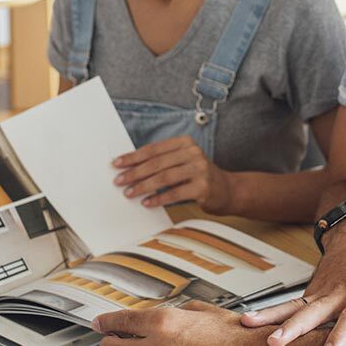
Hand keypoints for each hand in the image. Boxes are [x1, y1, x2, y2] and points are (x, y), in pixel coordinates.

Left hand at [95, 300, 274, 344]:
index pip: (120, 322)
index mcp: (162, 322)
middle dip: (110, 341)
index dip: (105, 323)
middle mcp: (157, 344)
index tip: (99, 323)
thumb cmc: (231, 332)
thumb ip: (176, 312)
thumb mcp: (200, 310)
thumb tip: (165, 313)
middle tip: (109, 337)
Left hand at [112, 135, 231, 212]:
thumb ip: (161, 162)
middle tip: (119, 181)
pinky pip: (176, 192)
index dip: (133, 157)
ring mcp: (200, 169)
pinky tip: (147, 203)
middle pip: (157, 162)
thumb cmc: (198, 176)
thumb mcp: (182, 162)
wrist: (228, 190)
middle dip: (135, 172)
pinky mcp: (204, 186)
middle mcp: (193, 152)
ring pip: (164, 177)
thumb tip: (130, 168)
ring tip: (129, 193)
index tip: (117, 164)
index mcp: (184, 142)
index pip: (153, 149)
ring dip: (143, 186)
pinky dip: (159, 198)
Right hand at [241, 214, 345, 345]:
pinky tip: (252, 320)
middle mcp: (338, 293)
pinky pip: (290, 305)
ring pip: (293, 306)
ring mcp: (321, 291)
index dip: (343, 333)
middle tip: (276, 342)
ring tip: (250, 323)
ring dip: (271, 317)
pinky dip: (270, 313)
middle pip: (313, 313)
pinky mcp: (310, 291)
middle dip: (294, 329)